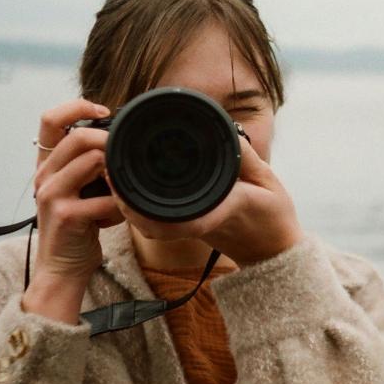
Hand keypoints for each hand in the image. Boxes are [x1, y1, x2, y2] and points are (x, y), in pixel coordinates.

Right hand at [24, 99, 123, 322]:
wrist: (63, 268)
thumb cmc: (80, 227)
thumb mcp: (81, 190)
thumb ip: (91, 165)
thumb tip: (122, 140)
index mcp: (47, 165)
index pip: (49, 119)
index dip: (77, 106)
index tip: (104, 110)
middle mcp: (43, 175)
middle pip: (78, 136)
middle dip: (110, 140)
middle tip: (129, 153)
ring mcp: (51, 194)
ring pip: (93, 160)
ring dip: (119, 174)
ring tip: (125, 189)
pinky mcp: (65, 214)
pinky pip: (105, 198)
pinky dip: (121, 205)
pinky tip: (122, 215)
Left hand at [114, 133, 304, 267]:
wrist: (274, 252)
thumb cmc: (274, 218)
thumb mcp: (268, 181)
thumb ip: (245, 157)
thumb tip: (226, 132)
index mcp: (224, 210)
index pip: (184, 217)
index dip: (149, 205)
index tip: (127, 184)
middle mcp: (203, 223)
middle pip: (156, 224)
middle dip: (128, 201)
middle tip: (109, 171)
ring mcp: (194, 231)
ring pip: (153, 228)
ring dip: (130, 208)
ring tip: (113, 179)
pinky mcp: (190, 232)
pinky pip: (159, 228)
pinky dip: (139, 214)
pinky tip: (128, 195)